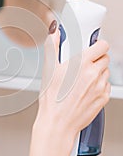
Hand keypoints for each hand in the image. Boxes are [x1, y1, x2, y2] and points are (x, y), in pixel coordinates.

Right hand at [37, 28, 109, 147]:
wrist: (58, 123)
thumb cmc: (52, 99)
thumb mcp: (49, 69)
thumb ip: (53, 46)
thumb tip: (54, 32)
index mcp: (82, 63)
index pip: (102, 45)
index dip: (97, 44)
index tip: (92, 46)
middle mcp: (94, 74)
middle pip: (105, 58)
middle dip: (96, 58)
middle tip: (83, 64)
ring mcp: (100, 87)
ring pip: (106, 72)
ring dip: (98, 72)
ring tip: (82, 78)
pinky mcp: (103, 98)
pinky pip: (106, 86)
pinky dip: (99, 85)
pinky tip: (86, 89)